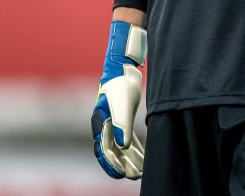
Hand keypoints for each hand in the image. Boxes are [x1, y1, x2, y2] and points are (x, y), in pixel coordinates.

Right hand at [91, 20, 146, 177]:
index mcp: (100, 123)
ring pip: (120, 147)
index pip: (104, 149)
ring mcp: (113, 123)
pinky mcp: (123, 119)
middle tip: (135, 176)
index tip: (122, 174)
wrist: (124, 68)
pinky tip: (143, 157)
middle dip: (122, 165)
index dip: (112, 164)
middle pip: (112, 151)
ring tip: (141, 171)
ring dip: (129, 159)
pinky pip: (128, 139)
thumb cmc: (121, 85)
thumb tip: (124, 146)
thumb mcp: (124, 105)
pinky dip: (135, 149)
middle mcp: (105, 126)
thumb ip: (123, 125)